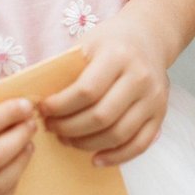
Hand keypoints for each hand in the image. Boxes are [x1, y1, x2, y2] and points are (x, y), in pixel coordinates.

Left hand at [41, 14, 169, 166]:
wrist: (149, 36)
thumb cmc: (110, 42)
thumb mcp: (87, 44)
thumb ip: (66, 71)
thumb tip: (34, 102)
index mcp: (118, 56)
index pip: (86, 91)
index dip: (60, 106)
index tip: (43, 109)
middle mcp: (140, 77)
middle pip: (101, 116)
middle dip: (69, 128)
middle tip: (51, 127)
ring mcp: (154, 97)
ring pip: (118, 134)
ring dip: (87, 144)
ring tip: (68, 139)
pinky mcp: (160, 113)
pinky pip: (139, 144)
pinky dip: (116, 157)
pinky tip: (95, 159)